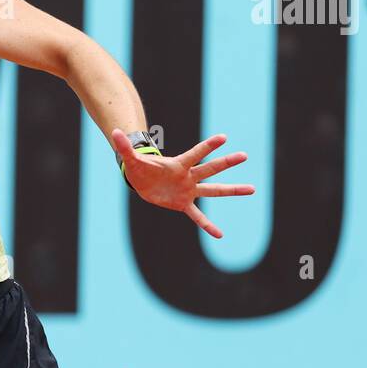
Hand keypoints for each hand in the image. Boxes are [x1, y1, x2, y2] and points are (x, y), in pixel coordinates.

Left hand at [111, 129, 255, 238]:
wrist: (143, 182)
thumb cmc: (140, 168)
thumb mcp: (132, 160)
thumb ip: (125, 148)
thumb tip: (114, 132)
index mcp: (178, 165)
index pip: (194, 154)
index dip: (207, 147)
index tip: (223, 137)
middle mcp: (188, 176)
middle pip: (210, 169)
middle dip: (226, 162)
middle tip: (244, 155)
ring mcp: (189, 190)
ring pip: (213, 190)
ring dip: (232, 190)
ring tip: (252, 189)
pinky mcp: (184, 204)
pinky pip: (198, 217)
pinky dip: (207, 225)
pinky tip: (220, 235)